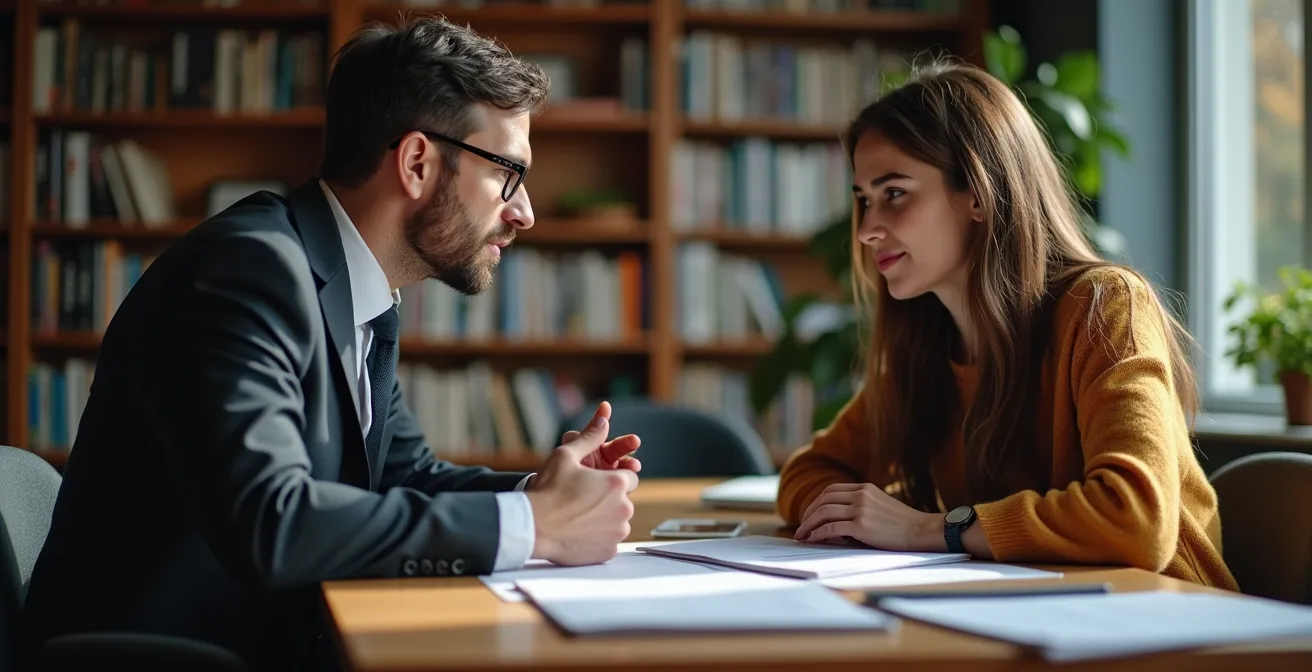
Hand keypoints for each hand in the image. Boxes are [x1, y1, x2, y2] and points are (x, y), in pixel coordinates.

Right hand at [525, 411, 637, 565]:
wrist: (532, 527)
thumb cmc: (547, 491)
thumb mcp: (565, 455)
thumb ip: (590, 437)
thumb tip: (604, 418)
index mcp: (616, 483)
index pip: (631, 477)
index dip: (613, 479)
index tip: (596, 483)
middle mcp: (623, 508)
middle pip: (624, 501)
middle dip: (608, 500)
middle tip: (582, 501)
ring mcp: (617, 532)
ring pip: (618, 522)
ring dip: (605, 519)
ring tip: (579, 517)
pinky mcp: (609, 551)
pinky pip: (610, 542)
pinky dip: (599, 538)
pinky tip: (579, 533)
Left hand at [793, 483, 942, 552]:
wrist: (922, 531)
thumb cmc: (902, 524)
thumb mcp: (879, 506)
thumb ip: (858, 507)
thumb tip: (833, 522)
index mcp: (864, 488)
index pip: (830, 491)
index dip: (815, 503)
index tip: (809, 515)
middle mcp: (860, 495)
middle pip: (823, 500)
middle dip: (808, 514)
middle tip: (801, 527)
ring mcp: (860, 509)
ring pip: (823, 513)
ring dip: (808, 525)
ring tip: (802, 535)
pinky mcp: (861, 525)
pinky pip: (831, 528)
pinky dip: (818, 534)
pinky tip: (813, 540)